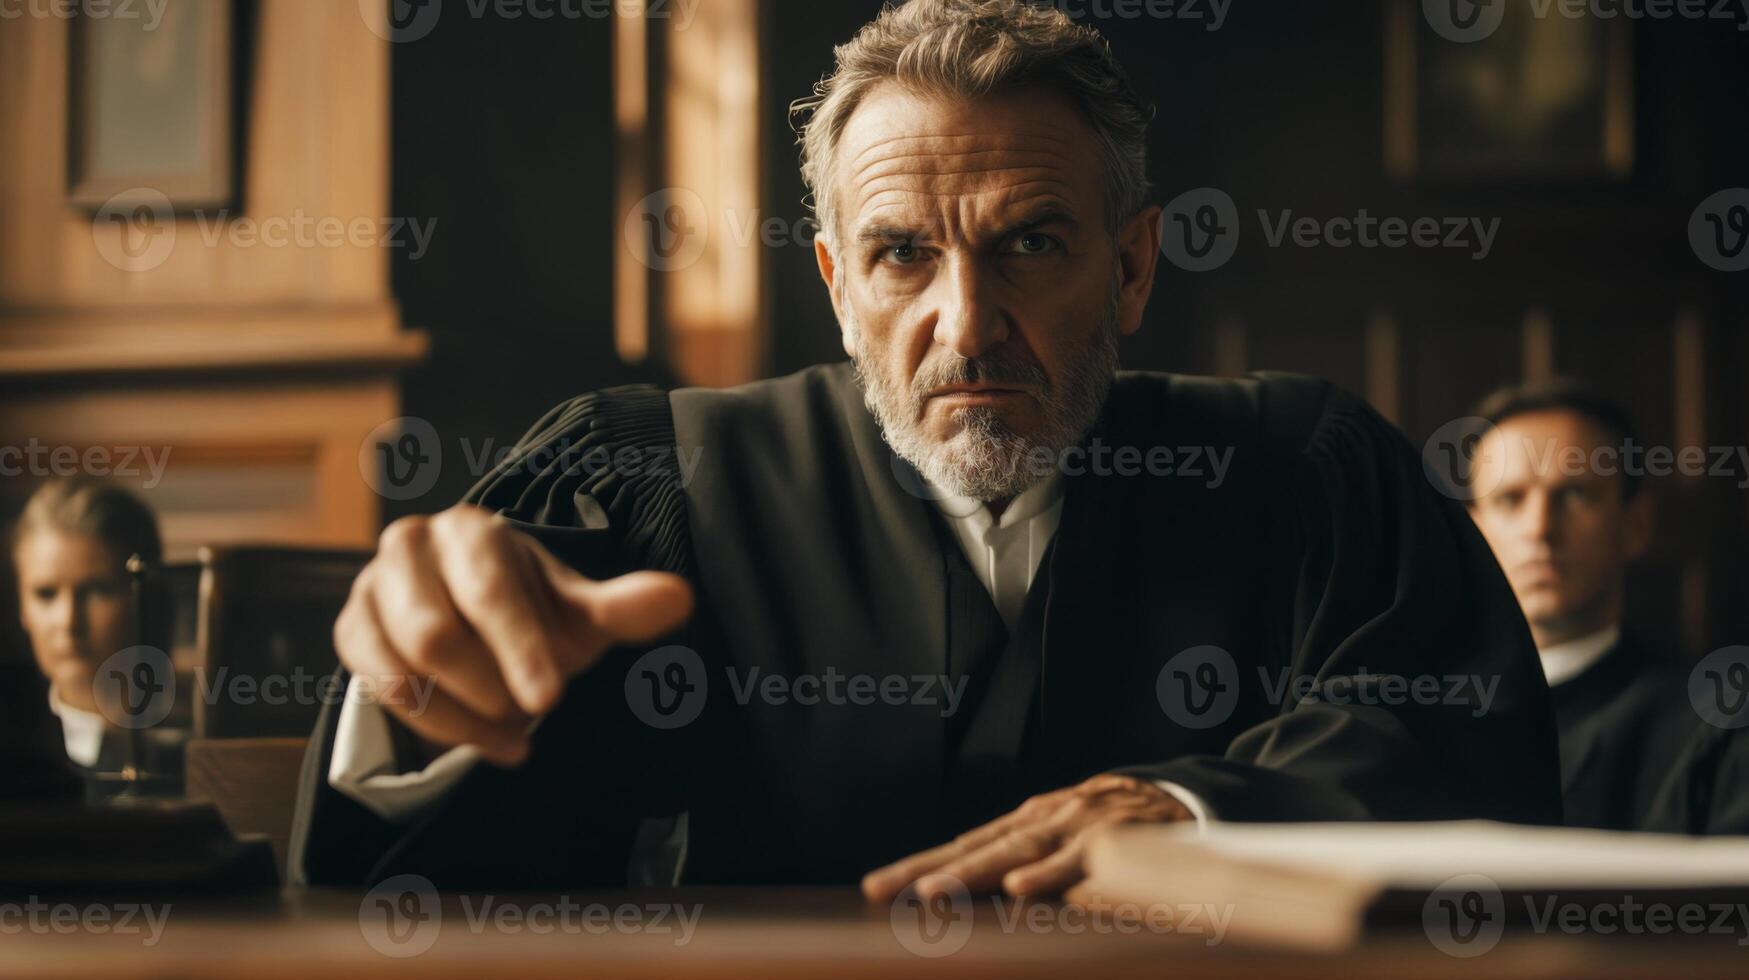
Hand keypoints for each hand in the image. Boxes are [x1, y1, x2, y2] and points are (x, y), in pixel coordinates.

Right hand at [334, 504, 693, 765]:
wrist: (478, 622)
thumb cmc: (535, 613)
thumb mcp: (580, 613)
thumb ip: (624, 607)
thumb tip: (680, 597)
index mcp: (474, 530)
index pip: (492, 593)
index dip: (520, 650)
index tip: (548, 703)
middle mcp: (412, 546)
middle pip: (435, 635)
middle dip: (488, 687)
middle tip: (533, 713)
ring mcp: (373, 586)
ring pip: (400, 669)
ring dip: (461, 717)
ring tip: (513, 738)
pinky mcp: (352, 628)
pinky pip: (376, 689)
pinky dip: (433, 726)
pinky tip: (480, 740)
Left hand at [861, 774, 1191, 901]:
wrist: (1183, 800)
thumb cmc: (1118, 828)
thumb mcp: (1064, 840)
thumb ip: (1026, 860)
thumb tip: (977, 888)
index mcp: (1025, 825)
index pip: (962, 848)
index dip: (918, 866)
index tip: (875, 888)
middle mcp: (1041, 821)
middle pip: (973, 849)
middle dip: (924, 871)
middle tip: (879, 890)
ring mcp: (1072, 828)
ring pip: (1013, 853)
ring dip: (970, 873)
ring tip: (930, 894)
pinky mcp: (1108, 841)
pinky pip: (1073, 863)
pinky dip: (1046, 876)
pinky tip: (1018, 890)